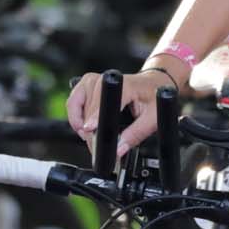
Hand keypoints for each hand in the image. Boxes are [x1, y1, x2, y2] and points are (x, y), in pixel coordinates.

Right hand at [66, 63, 180, 160]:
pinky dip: (77, 116)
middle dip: (88, 129)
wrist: (155, 83)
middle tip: (95, 146)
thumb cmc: (155, 97)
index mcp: (126, 84)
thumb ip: (136, 134)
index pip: (104, 101)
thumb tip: (119, 149)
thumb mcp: (153, 118)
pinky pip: (74, 101)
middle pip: (87, 105)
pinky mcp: (87, 84)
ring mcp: (94, 80)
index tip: (89, 129)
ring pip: (75, 102)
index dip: (95, 117)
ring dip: (78, 122)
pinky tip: (87, 125)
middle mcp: (105, 78)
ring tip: (91, 135)